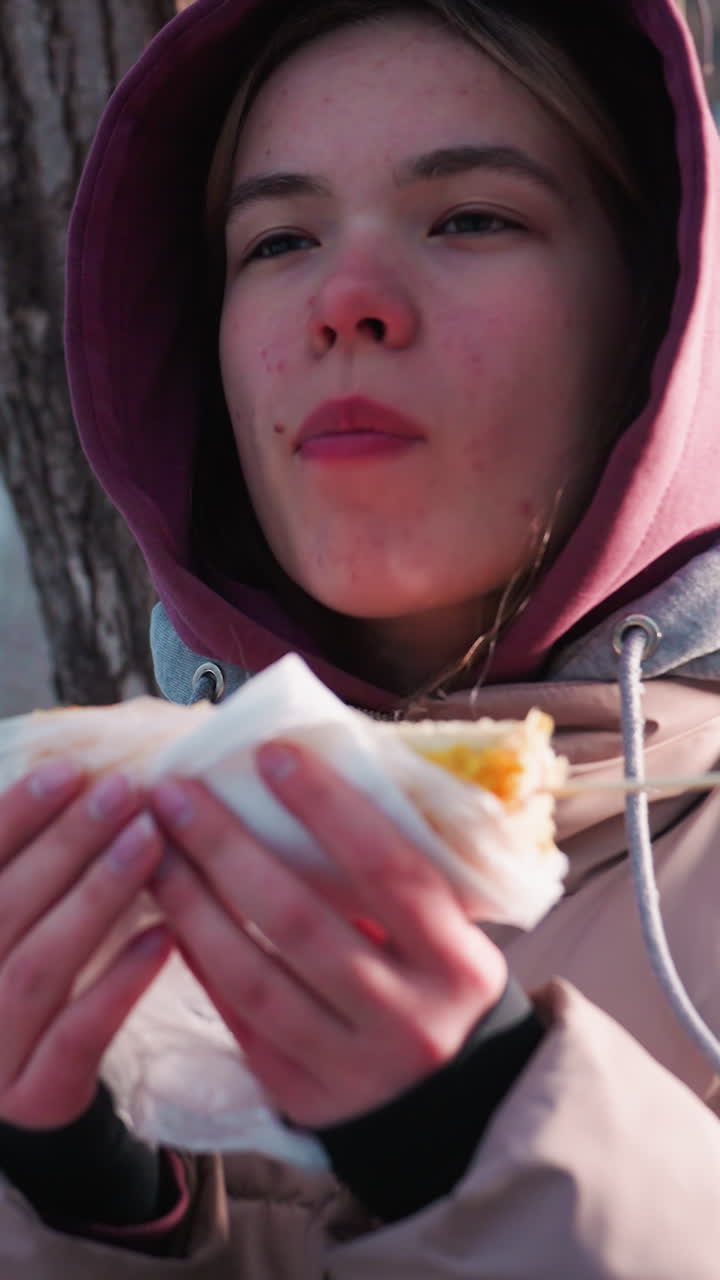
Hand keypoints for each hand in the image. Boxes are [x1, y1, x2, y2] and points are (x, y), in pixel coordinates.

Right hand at [0, 763, 170, 1128]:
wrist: (28, 1088)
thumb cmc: (25, 976)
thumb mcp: (16, 913)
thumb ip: (27, 863)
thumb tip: (78, 777)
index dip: (16, 814)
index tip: (71, 769)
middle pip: (6, 907)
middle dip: (69, 843)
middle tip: (126, 792)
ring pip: (39, 966)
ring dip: (96, 896)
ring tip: (149, 840)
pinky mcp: (34, 1098)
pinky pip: (77, 1035)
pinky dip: (119, 981)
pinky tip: (163, 934)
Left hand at [150, 741, 507, 1128]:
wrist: (447, 1104)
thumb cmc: (437, 982)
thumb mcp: (445, 930)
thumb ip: (394, 871)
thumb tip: (304, 779)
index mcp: (456, 960)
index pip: (387, 868)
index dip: (326, 808)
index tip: (269, 754)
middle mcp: (411, 1018)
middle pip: (301, 921)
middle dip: (227, 848)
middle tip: (175, 793)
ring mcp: (355, 1067)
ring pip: (255, 977)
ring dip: (193, 906)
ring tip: (154, 851)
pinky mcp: (306, 1098)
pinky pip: (240, 1020)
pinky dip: (201, 963)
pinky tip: (170, 915)